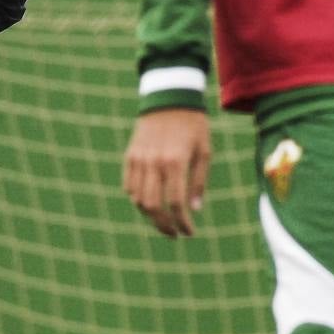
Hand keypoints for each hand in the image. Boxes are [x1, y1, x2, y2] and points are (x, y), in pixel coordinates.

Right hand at [123, 109, 211, 237]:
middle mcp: (154, 163)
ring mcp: (138, 160)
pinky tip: (151, 203)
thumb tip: (193, 209)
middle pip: (153, 206)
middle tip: (174, 234)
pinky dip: (138, 199)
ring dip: (150, 215)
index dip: (182, 222)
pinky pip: (129, 186)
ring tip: (163, 221)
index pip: (175, 202)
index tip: (189, 232)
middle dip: (164, 225)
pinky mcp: (130, 157)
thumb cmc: (193, 126)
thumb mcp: (205, 152)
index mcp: (175, 162)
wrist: (169, 99)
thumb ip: (198, 181)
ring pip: (138, 199)